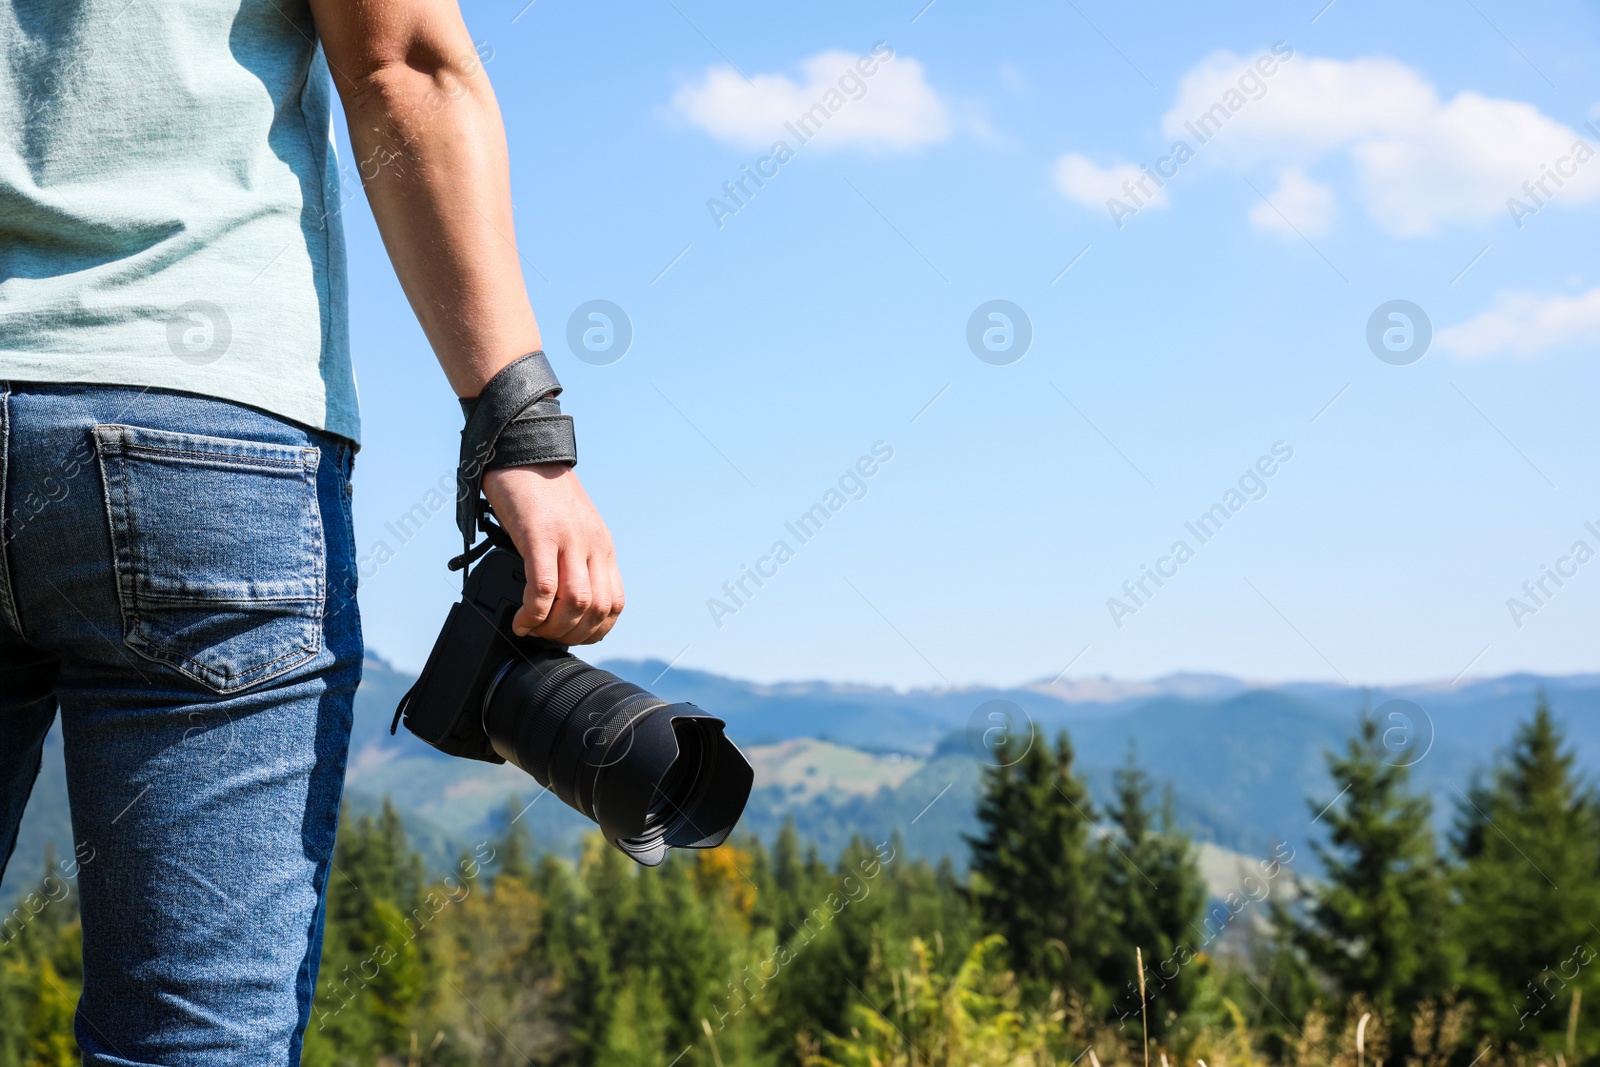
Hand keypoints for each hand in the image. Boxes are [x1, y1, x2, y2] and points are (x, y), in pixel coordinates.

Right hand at [480, 464, 622, 643]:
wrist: (521, 449)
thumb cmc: (539, 492)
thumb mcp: (570, 527)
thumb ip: (574, 559)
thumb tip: (562, 602)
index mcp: (602, 545)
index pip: (614, 602)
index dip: (594, 630)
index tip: (569, 636)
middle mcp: (592, 544)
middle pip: (596, 608)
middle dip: (570, 634)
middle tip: (545, 636)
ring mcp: (568, 539)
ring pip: (575, 603)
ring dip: (552, 628)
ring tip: (531, 628)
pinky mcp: (540, 534)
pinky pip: (544, 587)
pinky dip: (532, 613)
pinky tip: (520, 618)